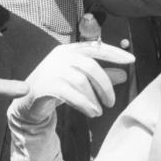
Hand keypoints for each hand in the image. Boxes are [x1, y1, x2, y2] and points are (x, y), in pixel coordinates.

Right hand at [8, 42, 134, 127]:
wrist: (28, 102)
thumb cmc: (57, 88)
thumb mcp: (80, 80)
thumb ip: (100, 76)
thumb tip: (124, 75)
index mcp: (69, 50)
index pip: (96, 48)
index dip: (115, 53)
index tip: (132, 59)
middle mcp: (60, 56)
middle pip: (91, 66)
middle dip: (105, 85)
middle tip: (112, 102)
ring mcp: (52, 70)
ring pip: (82, 82)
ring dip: (94, 98)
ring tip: (99, 111)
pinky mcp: (46, 85)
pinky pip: (71, 94)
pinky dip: (85, 104)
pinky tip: (91, 112)